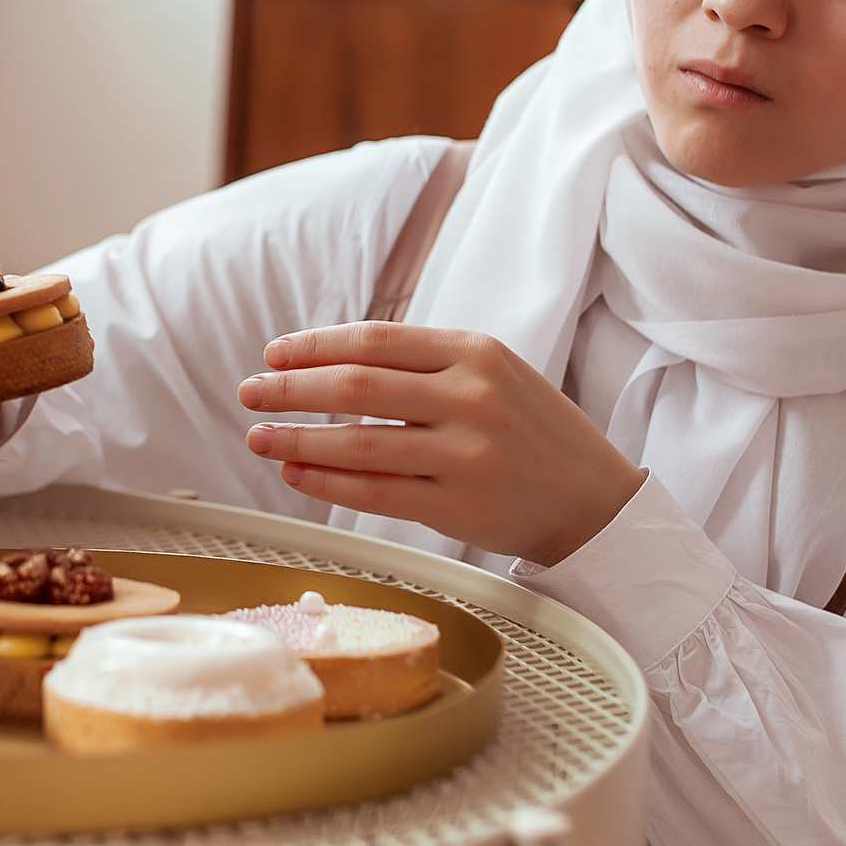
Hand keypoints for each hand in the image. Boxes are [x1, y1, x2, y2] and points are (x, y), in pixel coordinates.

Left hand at [236, 322, 643, 565]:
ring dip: (297, 438)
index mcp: (476, 352)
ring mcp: (465, 454)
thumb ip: (425, 364)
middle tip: (250, 393)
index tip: (274, 354)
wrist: (596, 501)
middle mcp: (470, 397)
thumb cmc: (533, 432)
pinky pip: (375, 492)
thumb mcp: (495, 373)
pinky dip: (327, 482)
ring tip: (258, 437)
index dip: (315, 345)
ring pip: (358, 441)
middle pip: (357, 386)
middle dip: (291, 389)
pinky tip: (295, 473)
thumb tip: (331, 364)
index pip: (375, 340)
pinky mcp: (457, 506)